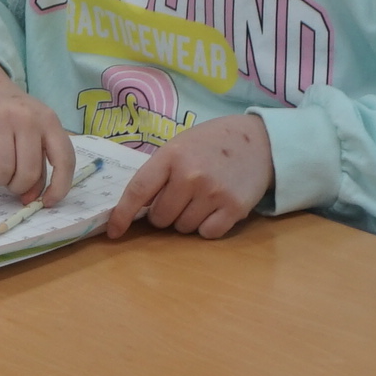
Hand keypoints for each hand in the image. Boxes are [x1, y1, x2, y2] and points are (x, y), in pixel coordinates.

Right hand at [0, 53, 75, 204]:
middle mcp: (27, 117)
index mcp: (49, 120)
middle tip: (12, 185)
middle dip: (19, 187)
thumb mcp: (32, 131)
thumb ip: (37, 163)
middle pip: (28, 171)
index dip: (59, 187)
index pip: (64, 159)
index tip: (47, 202)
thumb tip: (30, 198)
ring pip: (3, 169)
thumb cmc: (9, 115)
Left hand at [106, 114, 272, 240]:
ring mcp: (213, 193)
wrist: (261, 141)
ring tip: (202, 198)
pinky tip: (216, 208)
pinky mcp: (234, 209)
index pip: (138, 191)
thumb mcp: (181, 145)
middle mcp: (190, 175)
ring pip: (183, 228)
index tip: (114, 231)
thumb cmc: (213, 143)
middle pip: (161, 218)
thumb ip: (160, 172)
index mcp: (172, 156)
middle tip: (182, 196)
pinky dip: (208, 227)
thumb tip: (136, 208)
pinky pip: (207, 234)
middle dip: (165, 213)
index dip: (122, 214)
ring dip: (187, 219)